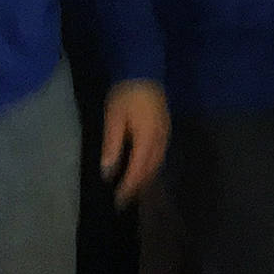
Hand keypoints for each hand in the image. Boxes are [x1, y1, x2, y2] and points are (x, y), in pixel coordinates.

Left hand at [101, 80, 168, 205]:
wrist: (144, 71)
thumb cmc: (125, 95)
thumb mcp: (113, 119)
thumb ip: (112, 146)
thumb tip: (107, 172)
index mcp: (147, 139)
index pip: (137, 170)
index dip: (128, 188)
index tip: (118, 202)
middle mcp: (160, 141)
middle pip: (150, 171)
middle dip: (137, 187)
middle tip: (124, 201)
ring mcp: (166, 135)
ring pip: (157, 165)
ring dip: (145, 179)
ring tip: (133, 190)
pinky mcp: (165, 130)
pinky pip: (160, 156)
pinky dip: (151, 168)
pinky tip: (143, 171)